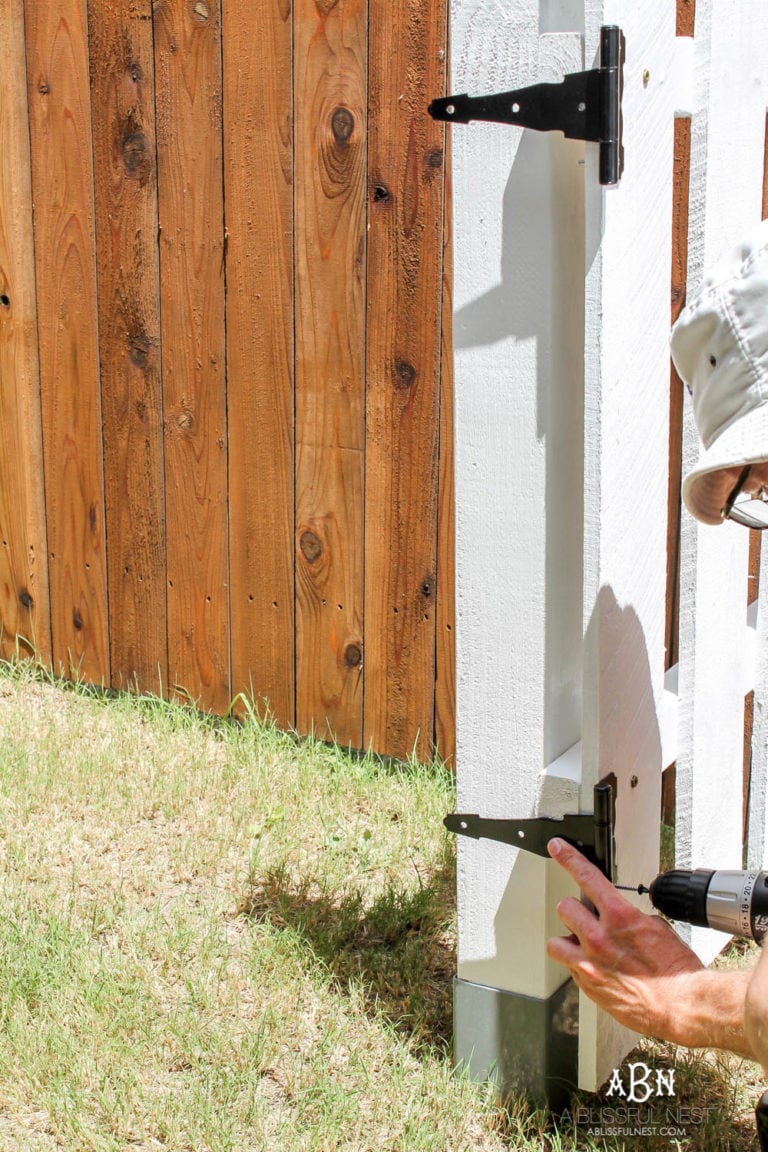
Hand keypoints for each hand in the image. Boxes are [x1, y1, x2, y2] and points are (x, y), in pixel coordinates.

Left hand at [546, 837, 704, 1042]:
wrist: (680, 1004)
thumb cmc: (675, 969)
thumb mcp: (656, 928)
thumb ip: (628, 917)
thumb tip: (617, 916)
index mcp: (619, 916)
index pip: (586, 876)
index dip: (568, 857)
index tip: (556, 847)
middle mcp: (599, 938)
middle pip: (564, 908)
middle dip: (576, 913)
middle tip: (588, 922)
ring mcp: (590, 963)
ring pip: (556, 942)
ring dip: (568, 941)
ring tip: (585, 948)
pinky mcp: (587, 985)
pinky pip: (569, 968)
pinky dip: (578, 966)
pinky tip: (597, 969)